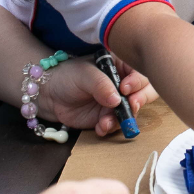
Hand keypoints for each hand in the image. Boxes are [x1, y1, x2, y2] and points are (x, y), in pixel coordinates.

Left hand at [41, 55, 158, 138]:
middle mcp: (123, 83)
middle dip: (139, 101)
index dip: (138, 81)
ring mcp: (117, 102)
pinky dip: (110, 128)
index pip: (140, 72)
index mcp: (121, 65)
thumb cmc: (67, 76)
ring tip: (105, 121)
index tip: (125, 88)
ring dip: (122, 118)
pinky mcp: (107, 117)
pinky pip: (116, 124)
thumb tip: (117, 99)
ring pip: (132, 111)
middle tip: (131, 105)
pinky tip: (100, 127)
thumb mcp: (84, 74)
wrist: (49, 94)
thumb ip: (100, 85)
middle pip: (145, 92)